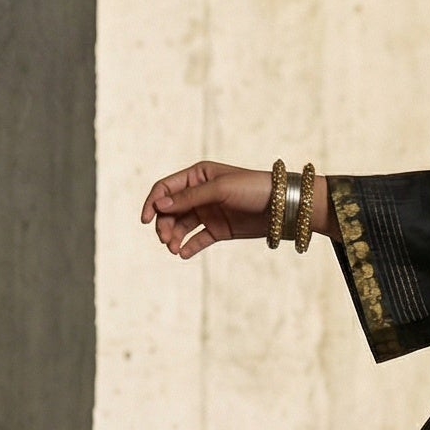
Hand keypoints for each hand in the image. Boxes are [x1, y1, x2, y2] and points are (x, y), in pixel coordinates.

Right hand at [142, 162, 329, 257]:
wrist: (284, 207)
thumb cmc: (253, 189)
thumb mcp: (220, 189)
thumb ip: (189, 197)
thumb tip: (159, 205)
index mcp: (197, 176)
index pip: (165, 189)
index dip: (152, 203)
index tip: (146, 220)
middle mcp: (200, 193)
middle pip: (170, 210)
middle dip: (164, 224)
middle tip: (165, 240)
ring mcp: (209, 212)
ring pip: (181, 226)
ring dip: (173, 237)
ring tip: (174, 249)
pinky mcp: (219, 230)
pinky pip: (197, 239)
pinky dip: (188, 247)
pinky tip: (183, 254)